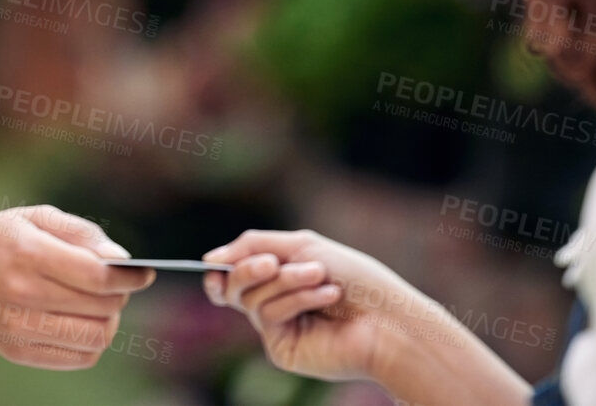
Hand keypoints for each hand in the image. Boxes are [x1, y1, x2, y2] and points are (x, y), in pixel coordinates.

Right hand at [0, 205, 154, 369]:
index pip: (97, 276)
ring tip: (103, 305)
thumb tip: (122, 259)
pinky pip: (78, 358)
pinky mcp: (16, 352)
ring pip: (95, 337)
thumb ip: (82, 232)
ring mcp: (17, 328)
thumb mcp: (33, 217)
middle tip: (119, 285)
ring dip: (110, 320)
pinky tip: (84, 322)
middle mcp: (22, 293)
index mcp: (28, 252)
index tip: (145, 272)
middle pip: (101, 307)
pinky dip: (93, 342)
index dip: (130, 277)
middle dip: (121, 295)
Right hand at [202, 229, 430, 382]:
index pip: (235, 273)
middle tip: (272, 263)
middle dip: (249, 268)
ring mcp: (278, 327)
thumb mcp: (302, 246)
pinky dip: (297, 299)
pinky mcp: (283, 349)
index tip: (213, 264)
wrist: (387, 315)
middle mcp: (275, 302)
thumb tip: (208, 260)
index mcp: (280, 277)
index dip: (220, 269)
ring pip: (253, 297)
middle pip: (234, 284)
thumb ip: (253, 246)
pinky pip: (270, 315)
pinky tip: (327, 297)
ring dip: (287, 281)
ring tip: (321, 278)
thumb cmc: (355, 278)